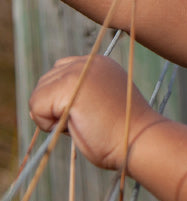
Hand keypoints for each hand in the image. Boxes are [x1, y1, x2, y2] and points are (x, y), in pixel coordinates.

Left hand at [29, 54, 159, 170]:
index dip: (63, 98)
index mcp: (100, 63)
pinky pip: (36, 107)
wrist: (137, 140)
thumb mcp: (103, 102)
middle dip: (56, 107)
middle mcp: (88, 61)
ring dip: (52, 116)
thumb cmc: (122, 131)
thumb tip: (46, 102)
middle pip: (45, 83)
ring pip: (38, 95)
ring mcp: (78, 71)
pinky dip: (48, 124)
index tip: (90, 112)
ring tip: (83, 121)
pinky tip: (75, 125)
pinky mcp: (67, 85)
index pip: (60, 72)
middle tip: (88, 119)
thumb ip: (82, 92)